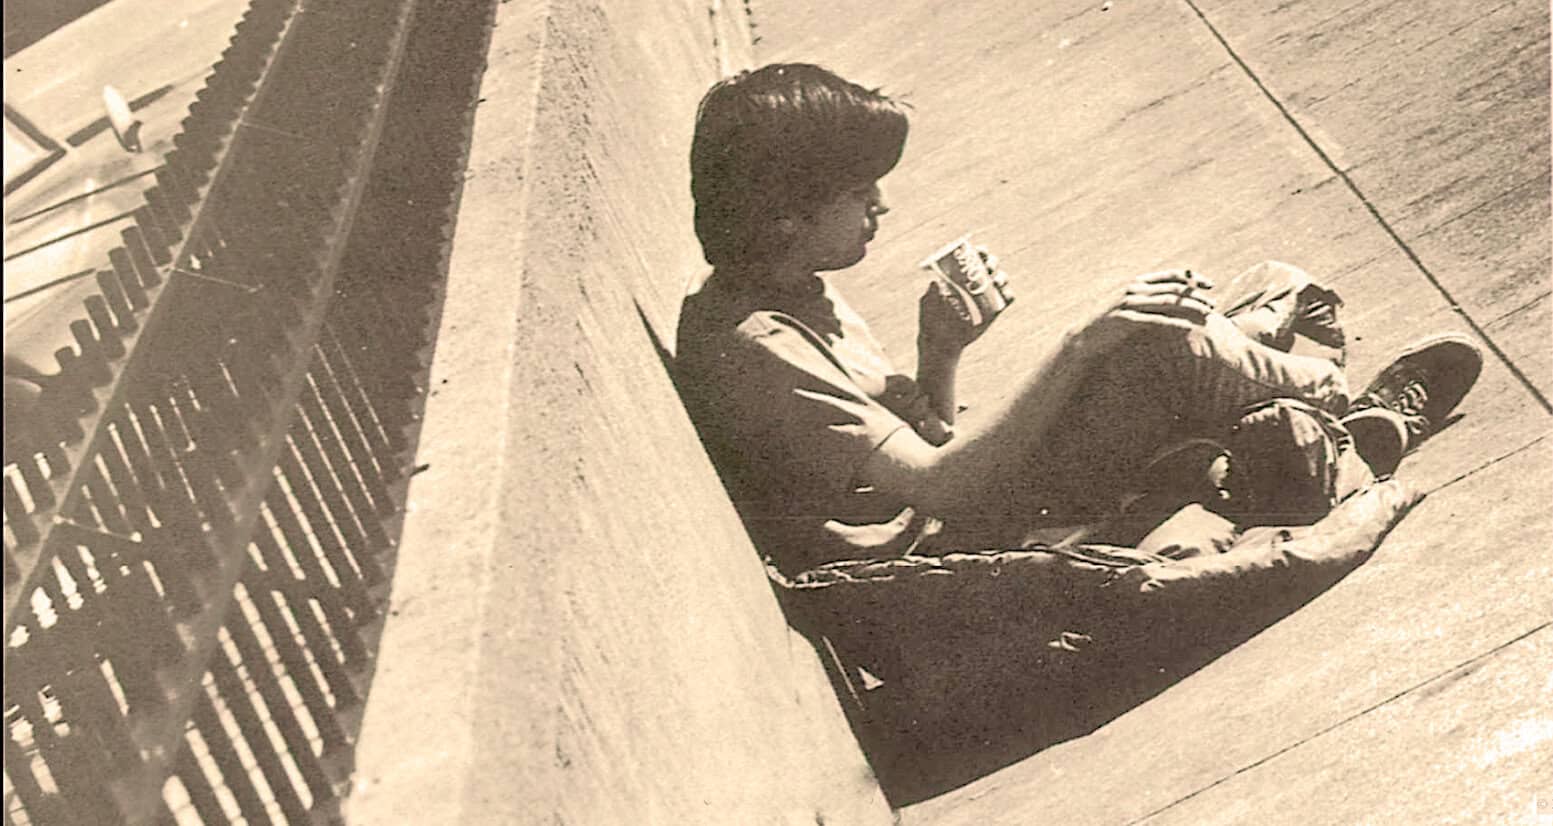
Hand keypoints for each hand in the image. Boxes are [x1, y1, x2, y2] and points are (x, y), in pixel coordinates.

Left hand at [918, 247, 1013, 356]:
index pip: (973, 259)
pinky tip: (1004, 293)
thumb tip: (933, 282)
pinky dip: (1008, 294)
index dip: (979, 251)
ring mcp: (987, 296)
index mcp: (961, 276)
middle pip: (989, 266)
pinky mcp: (995, 310)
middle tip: (988, 267)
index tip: (979, 251)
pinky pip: (1006, 299)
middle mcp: (976, 283)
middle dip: (992, 262)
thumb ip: (930, 295)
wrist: (942, 343)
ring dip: (1002, 277)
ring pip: (1000, 280)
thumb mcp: (928, 306)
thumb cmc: (932, 320)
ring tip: (996, 282)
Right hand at [1073, 269, 1215, 351]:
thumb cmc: (1110, 324)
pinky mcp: (1126, 320)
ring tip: (1207, 315)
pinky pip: (1156, 320)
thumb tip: (1174, 300)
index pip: (1171, 275)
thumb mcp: (1130, 306)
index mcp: (1137, 283)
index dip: (1192, 278)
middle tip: (1213, 304)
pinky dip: (1175, 323)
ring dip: (1191, 307)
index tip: (1209, 285)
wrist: (1084, 337)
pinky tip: (1189, 328)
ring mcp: (1129, 304)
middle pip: (1173, 288)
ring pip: (1168, 302)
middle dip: (1197, 295)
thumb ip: (1149, 299)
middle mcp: (1134, 289)